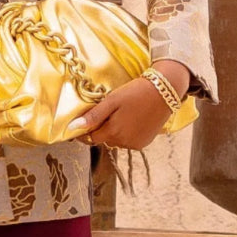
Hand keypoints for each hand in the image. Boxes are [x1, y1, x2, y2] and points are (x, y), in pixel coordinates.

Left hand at [65, 59, 190, 150]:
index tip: (84, 122)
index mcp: (113, 132)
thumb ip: (93, 116)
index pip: (91, 138)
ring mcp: (135, 144)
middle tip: (108, 111)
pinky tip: (132, 120)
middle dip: (102, 129)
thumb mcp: (112, 100)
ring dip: (115, 132)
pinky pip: (128, 141)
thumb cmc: (136, 92)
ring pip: (116, 141)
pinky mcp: (145, 143)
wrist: (164, 91)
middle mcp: (124, 143)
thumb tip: (72, 128)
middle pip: (104, 140)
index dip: (86, 131)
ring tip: (122, 114)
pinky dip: (126, 134)